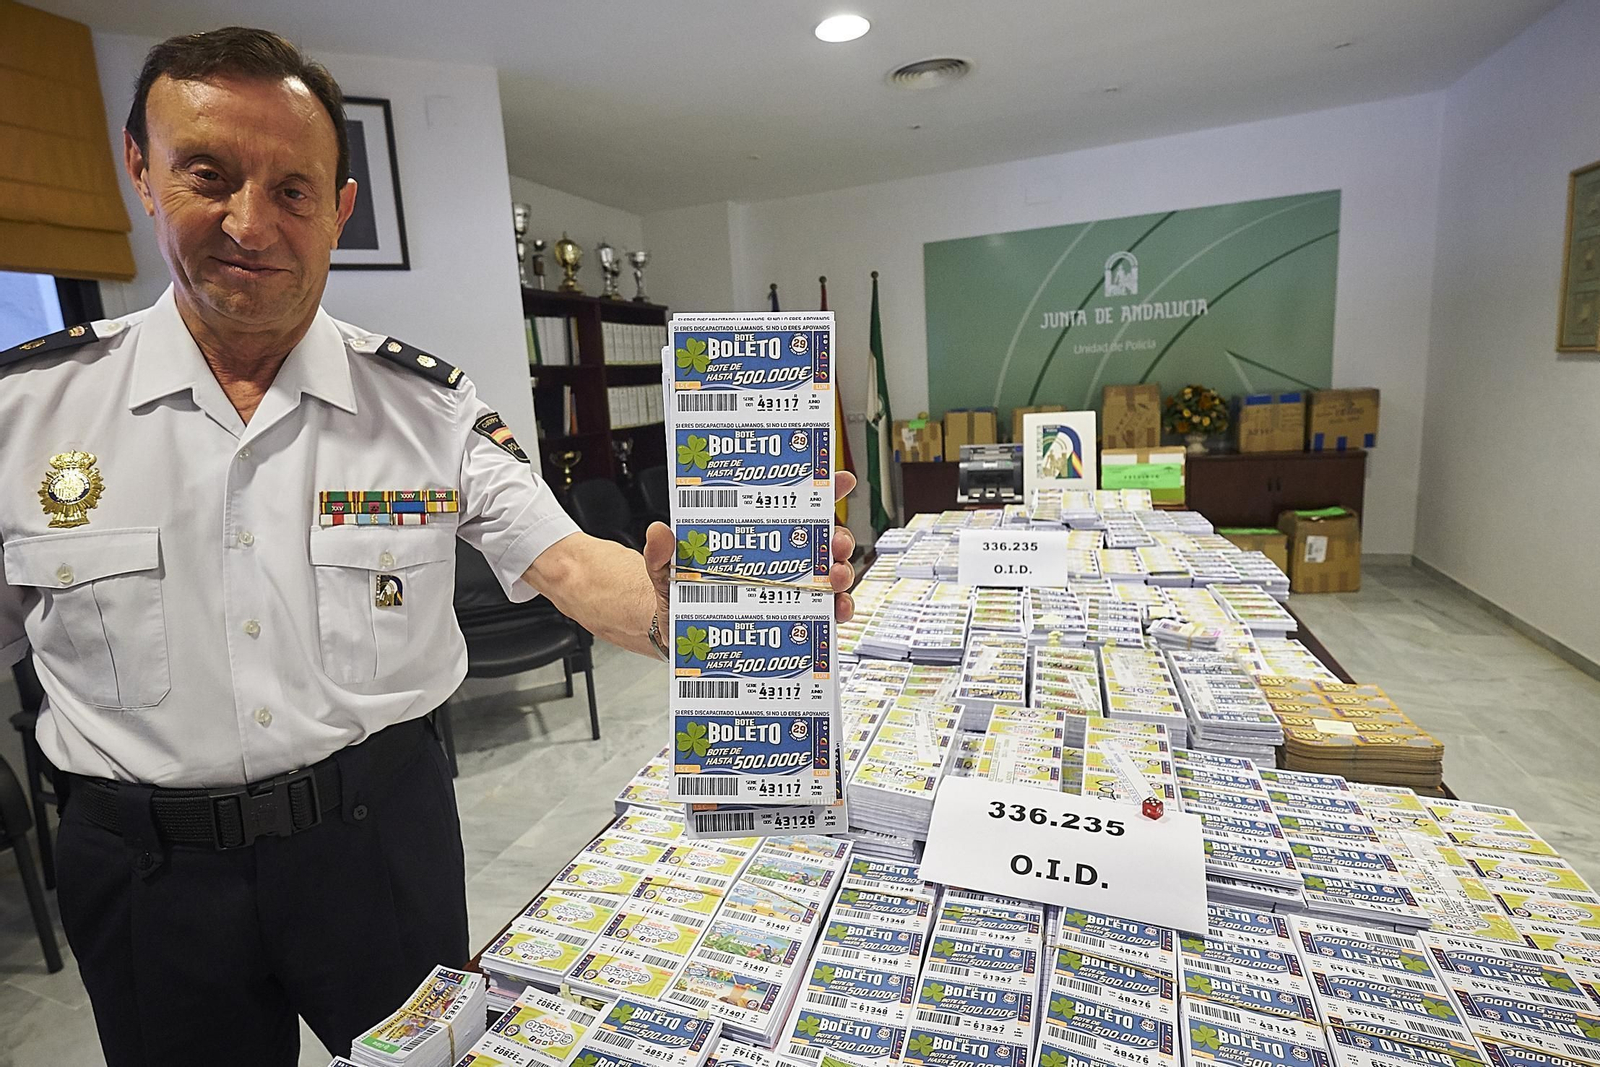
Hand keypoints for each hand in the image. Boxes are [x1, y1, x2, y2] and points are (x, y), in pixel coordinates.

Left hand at [643, 471, 858, 633]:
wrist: (674, 634)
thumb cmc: (677, 592)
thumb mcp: (666, 569)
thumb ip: (662, 554)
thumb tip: (659, 533)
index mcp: (757, 539)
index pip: (796, 510)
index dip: (823, 492)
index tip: (839, 480)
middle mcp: (780, 562)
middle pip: (822, 543)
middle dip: (837, 538)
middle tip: (835, 542)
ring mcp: (789, 592)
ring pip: (829, 578)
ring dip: (841, 574)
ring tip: (837, 576)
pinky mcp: (791, 623)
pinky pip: (822, 618)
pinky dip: (836, 613)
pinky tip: (836, 611)